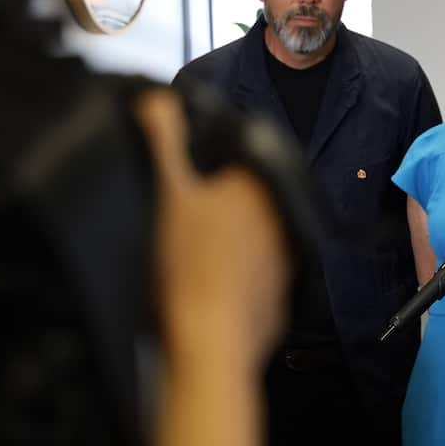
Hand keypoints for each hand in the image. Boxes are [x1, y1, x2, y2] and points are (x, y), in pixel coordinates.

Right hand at [136, 88, 290, 369]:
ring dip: (231, 242)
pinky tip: (206, 287)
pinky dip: (236, 280)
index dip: (208, 167)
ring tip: (192, 256)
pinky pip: (256, 278)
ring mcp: (287, 260)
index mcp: (260, 184)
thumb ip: (162, 139)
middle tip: (183, 221)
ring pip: (255, 238)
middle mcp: (284, 217)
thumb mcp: (166, 191)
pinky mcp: (281, 298)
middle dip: (219, 204)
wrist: (209, 346)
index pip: (239, 158)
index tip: (184, 182)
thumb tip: (156, 99)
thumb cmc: (186, 267)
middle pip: (246, 199)